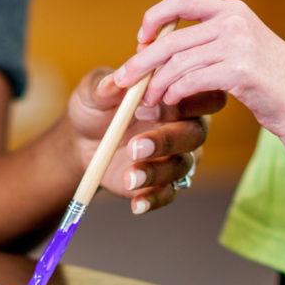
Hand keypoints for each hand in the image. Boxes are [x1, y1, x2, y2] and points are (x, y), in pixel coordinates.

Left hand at [63, 66, 225, 213]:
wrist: (82, 142)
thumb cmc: (97, 106)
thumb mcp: (94, 91)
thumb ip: (105, 86)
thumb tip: (114, 82)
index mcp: (177, 97)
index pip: (202, 95)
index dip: (184, 98)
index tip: (149, 102)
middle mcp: (184, 127)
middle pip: (195, 134)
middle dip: (168, 139)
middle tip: (135, 146)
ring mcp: (177, 157)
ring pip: (182, 166)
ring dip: (157, 171)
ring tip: (129, 177)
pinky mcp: (164, 183)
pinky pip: (168, 194)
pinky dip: (154, 199)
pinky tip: (136, 203)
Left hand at [112, 0, 284, 140]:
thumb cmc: (266, 79)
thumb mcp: (242, 44)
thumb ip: (209, 37)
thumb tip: (158, 42)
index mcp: (232, 9)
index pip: (180, 1)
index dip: (154, 19)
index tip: (140, 40)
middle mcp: (234, 21)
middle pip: (171, 39)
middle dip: (141, 61)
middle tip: (123, 79)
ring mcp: (238, 45)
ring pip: (178, 64)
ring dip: (156, 86)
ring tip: (147, 101)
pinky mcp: (238, 72)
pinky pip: (191, 81)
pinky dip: (174, 94)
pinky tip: (169, 103)